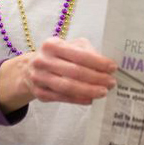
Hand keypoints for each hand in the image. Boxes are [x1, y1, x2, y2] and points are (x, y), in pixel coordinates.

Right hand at [0, 37, 116, 110]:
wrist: (30, 69)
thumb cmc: (57, 56)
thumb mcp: (69, 46)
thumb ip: (87, 52)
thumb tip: (106, 65)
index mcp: (52, 45)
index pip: (79, 55)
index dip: (98, 62)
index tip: (113, 67)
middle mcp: (43, 61)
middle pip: (74, 72)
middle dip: (96, 78)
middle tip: (111, 82)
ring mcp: (39, 78)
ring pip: (68, 87)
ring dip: (89, 90)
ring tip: (104, 92)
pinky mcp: (40, 93)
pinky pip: (63, 98)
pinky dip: (78, 99)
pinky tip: (90, 99)